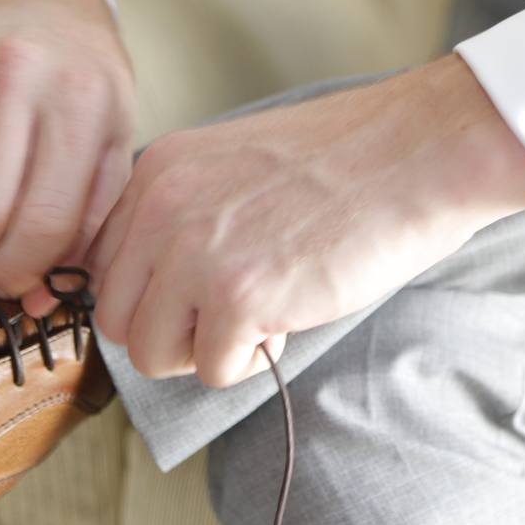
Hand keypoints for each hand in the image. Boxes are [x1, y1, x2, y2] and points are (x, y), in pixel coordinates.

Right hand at [0, 0, 136, 315]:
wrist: (40, 4)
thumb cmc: (84, 85)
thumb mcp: (112, 145)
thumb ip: (87, 228)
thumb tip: (40, 301)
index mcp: (80, 100)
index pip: (44, 218)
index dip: (30, 268)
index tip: (25, 282)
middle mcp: (16, 77)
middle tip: (9, 243)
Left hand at [91, 54, 524, 386]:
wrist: (420, 153)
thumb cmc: (349, 163)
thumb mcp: (237, 166)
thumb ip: (186, 213)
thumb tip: (160, 289)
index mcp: (159, 170)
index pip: (104, 264)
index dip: (151, 294)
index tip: (196, 297)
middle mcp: (162, 208)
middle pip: (117, 317)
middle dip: (172, 333)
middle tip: (232, 316)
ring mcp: (194, 253)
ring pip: (149, 353)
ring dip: (203, 353)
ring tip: (258, 322)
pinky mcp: (237, 298)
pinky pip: (212, 370)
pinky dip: (251, 363)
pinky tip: (289, 322)